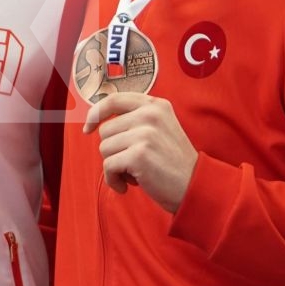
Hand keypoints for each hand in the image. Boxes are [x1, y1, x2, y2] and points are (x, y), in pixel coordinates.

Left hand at [83, 92, 197, 212]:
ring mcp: (145, 134)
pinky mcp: (139, 154)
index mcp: (155, 105)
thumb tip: (97, 119)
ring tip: (136, 172)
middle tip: (135, 162)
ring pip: (104, 149)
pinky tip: (129, 185)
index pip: (114, 99)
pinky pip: (108, 166)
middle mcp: (150, 115)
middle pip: (105, 130)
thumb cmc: (173, 163)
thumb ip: (135, 119)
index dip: (96, 113)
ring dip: (115, 166)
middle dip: (114, 150)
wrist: (195, 186)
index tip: (88, 127)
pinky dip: (114, 180)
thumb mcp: (160, 129)